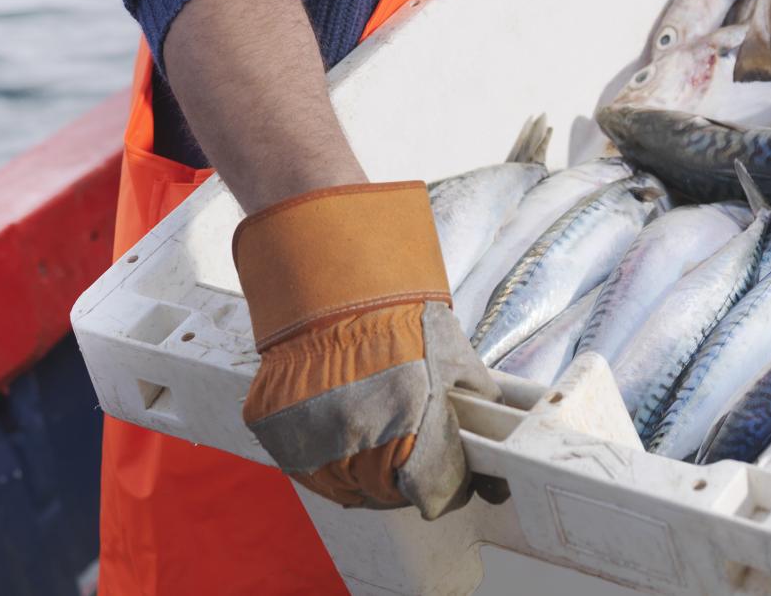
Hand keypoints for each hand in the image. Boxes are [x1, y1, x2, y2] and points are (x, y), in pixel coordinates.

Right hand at [233, 181, 498, 517]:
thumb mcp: (452, 353)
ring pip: (345, 488)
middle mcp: (358, 438)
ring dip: (363, 472)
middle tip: (410, 451)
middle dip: (404, 477)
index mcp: (409, 424)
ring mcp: (311, 437)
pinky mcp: (276, 429)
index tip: (450, 474)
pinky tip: (338, 426)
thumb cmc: (397, 313)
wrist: (331, 277)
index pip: (436, 491)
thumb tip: (494, 436)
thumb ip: (471, 403)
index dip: (448, 483)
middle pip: (388, 493)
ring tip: (373, 435)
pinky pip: (306, 465)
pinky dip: (323, 457)